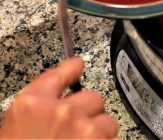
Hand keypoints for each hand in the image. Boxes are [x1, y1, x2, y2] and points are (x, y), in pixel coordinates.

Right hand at [0, 57, 119, 138]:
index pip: (64, 72)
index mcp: (34, 104)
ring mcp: (86, 132)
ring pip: (108, 121)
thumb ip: (42, 107)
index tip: (78, 65)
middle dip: (88, 113)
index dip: (73, 68)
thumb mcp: (18, 129)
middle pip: (94, 98)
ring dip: (99, 134)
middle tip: (75, 132)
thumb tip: (64, 97)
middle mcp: (62, 113)